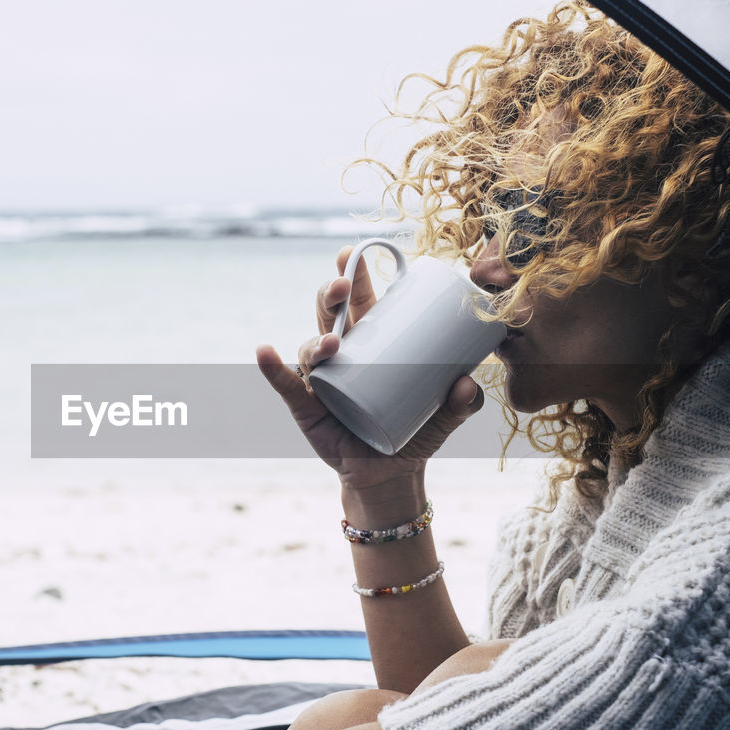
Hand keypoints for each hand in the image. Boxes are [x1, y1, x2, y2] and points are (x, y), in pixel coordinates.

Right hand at [257, 245, 484, 491]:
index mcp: (371, 344)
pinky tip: (264, 353)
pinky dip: (273, 369)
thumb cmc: (416, 432)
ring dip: (316, 339)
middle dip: (332, 293)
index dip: (354, 274)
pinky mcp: (307, 408)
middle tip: (343, 287)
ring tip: (331, 345)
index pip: (359, 301)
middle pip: (330, 314)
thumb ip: (462, 401)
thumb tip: (466, 383)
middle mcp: (341, 355)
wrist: (393, 475)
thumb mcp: (446, 416)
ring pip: (311, 347)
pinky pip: (286, 385)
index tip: (352, 254)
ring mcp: (322, 379)